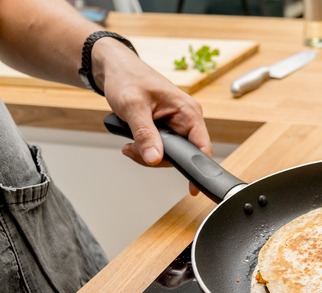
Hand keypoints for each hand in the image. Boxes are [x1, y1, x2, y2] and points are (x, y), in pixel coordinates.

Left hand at [93, 38, 211, 195]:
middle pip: (182, 155)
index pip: (201, 147)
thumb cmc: (127, 77)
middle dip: (157, 158)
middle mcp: (186, 119)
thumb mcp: (133, 107)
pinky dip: (145, 148)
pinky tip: (132, 141)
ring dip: (148, 154)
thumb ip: (145, 135)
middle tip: (134, 151)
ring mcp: (176, 124)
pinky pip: (160, 148)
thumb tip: (154, 158)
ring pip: (169, 154)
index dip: (197, 168)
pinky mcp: (165, 128)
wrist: (114, 68)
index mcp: (188, 111)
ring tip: (129, 144)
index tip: (193, 187)